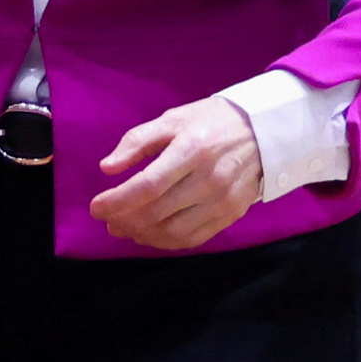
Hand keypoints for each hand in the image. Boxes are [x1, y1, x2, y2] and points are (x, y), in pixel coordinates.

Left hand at [90, 95, 264, 251]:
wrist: (264, 131)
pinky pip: (194, 238)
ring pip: (174, 231)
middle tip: (106, 219)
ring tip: (123, 228)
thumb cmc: (211, 121)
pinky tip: (149, 235)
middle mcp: (209, 179)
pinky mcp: (231, 214)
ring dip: (141, 234)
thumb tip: (107, 167)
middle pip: (157, 212)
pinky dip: (166, 242)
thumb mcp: (173, 119)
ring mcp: (223, 201)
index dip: (117, 201)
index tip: (96, 207)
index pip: (148, 185)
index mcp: (192, 149)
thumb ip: (137, 141)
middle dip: (124, 220)